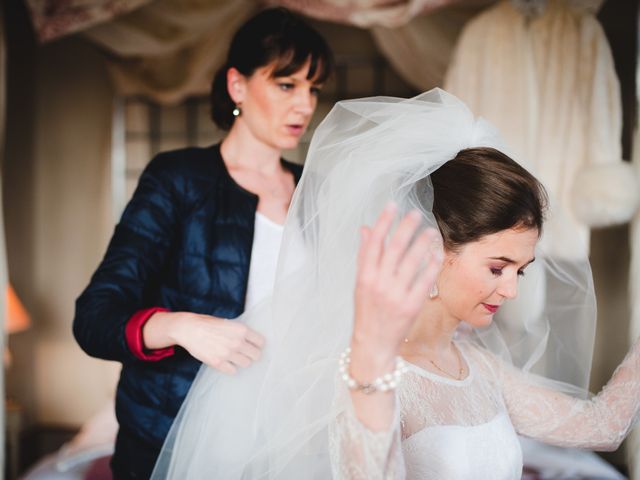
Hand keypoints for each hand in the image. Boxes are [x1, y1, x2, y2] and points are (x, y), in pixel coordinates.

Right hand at [145, 311, 264, 373]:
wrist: (189, 329)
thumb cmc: (208, 324)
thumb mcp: (228, 323)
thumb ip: (240, 332)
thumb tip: (251, 341)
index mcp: (241, 330)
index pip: (261, 342)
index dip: (258, 345)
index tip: (254, 346)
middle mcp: (237, 342)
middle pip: (256, 355)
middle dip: (252, 354)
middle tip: (245, 353)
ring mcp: (228, 353)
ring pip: (246, 364)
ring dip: (242, 361)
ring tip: (235, 357)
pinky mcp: (218, 363)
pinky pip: (233, 371)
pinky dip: (231, 368)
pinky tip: (226, 362)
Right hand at [352, 204, 442, 368]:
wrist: (373, 343)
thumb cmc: (367, 310)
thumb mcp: (360, 283)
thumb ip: (365, 256)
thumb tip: (366, 228)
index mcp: (364, 276)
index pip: (374, 243)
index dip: (384, 222)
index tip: (393, 205)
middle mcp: (379, 283)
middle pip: (394, 248)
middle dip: (406, 228)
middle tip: (416, 213)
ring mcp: (395, 295)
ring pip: (411, 262)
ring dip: (422, 243)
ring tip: (431, 231)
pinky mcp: (411, 306)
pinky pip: (424, 280)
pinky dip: (431, 265)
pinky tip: (437, 254)